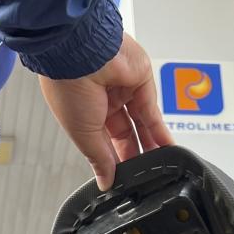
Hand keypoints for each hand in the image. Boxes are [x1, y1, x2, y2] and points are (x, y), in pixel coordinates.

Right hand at [38, 33, 173, 189]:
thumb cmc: (67, 85)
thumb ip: (98, 159)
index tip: (118, 178)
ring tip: (157, 166)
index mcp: (82, 110)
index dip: (111, 160)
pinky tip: (166, 148)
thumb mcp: (82, 133)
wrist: (79, 51)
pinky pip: (153, 110)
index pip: (101, 141)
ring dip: (149, 145)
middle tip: (139, 175)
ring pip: (141, 122)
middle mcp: (102, 98)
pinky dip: (160, 130)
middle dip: (132, 154)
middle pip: (123, 133)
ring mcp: (123, 88)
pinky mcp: (141, 80)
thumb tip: (104, 181)